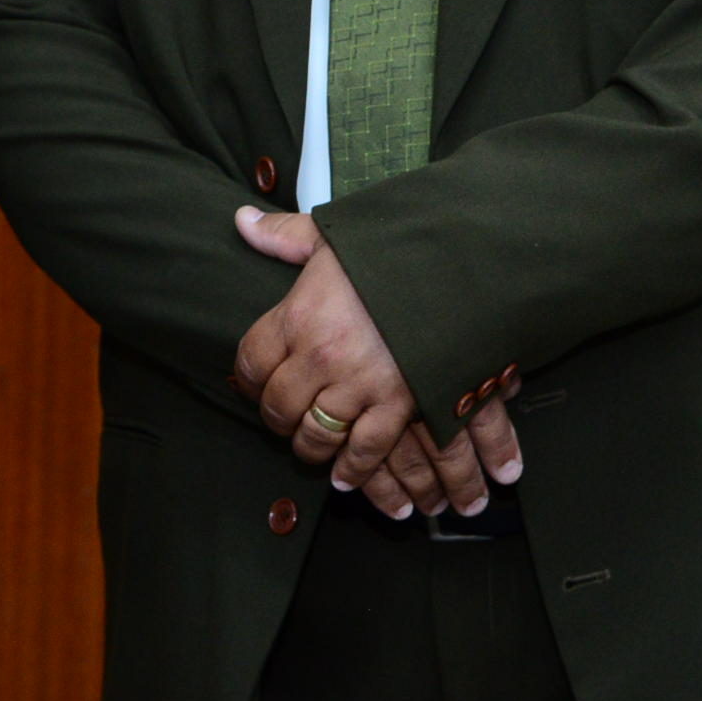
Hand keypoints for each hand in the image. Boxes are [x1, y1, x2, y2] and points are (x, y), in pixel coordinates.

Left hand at [232, 208, 523, 516]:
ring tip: (313, 454)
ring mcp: (359, 384)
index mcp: (298, 313)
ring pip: (317, 435)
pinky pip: (366, 450)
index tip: (253, 386)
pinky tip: (346, 479)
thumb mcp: (335, 234)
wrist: (460, 262)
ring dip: (311, 449)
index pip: (251, 359)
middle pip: (279, 405)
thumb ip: (285, 235)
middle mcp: (321, 355)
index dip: (248, 379)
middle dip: (277, 420)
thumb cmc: (394, 247)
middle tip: (282, 423)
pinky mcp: (400, 404)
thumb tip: (242, 221)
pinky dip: (354, 469)